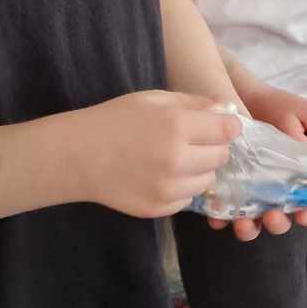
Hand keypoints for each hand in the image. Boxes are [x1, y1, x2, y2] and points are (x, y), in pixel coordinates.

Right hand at [78, 90, 241, 217]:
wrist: (79, 156)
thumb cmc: (115, 120)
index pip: (227, 130)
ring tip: (176, 160)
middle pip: (221, 157)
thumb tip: (226, 110)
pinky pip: (187, 199)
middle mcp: (177, 160)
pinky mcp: (159, 208)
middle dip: (213, 148)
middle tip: (193, 142)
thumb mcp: (154, 99)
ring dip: (200, 170)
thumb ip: (193, 103)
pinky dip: (182, 189)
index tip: (219, 126)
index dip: (227, 126)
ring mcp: (168, 189)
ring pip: (208, 181)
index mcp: (177, 126)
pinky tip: (161, 175)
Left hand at [213, 83, 306, 242]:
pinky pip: (222, 213)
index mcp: (299, 180)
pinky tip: (216, 217)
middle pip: (281, 221)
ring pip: (252, 225)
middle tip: (272, 215)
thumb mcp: (303, 116)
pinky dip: (220, 219)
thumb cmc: (278, 108)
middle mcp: (275, 193)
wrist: (242, 96)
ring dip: (249, 229)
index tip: (304, 212)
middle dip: (278, 223)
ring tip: (243, 222)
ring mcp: (250, 195)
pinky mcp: (227, 191)